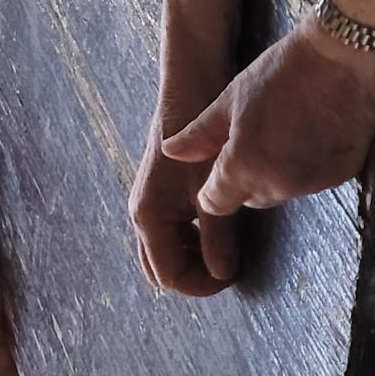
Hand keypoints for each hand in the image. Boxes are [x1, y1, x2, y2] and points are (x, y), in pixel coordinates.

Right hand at [132, 87, 239, 295]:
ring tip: (227, 248)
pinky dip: (191, 241)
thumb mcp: (211, 191)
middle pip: (160, 268)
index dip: (201, 284)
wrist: (189, 91)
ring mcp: (148, 202)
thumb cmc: (201, 138)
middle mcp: (141, 214)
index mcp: (149, 217)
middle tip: (228, 268)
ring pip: (164, 251)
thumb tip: (222, 274)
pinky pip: (170, 232)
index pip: (169, 276)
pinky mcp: (160, 192)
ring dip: (192, 258)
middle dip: (193, 275)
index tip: (233, 275)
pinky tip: (217, 226)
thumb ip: (217, 237)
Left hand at [161, 23, 374, 215]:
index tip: (218, 164)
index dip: (212, 187)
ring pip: (281, 190)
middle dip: (243, 177)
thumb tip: (171, 152)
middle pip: (249, 198)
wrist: (345, 56)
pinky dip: (306, 166)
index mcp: (243, 168)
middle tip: (251, 136)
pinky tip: (310, 133)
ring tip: (282, 129)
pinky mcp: (342, 175)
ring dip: (275, 173)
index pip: (216, 203)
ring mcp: (314, 183)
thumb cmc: (282, 72)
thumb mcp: (230, 100)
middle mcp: (280, 185)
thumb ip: (199, 135)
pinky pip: (312, 181)